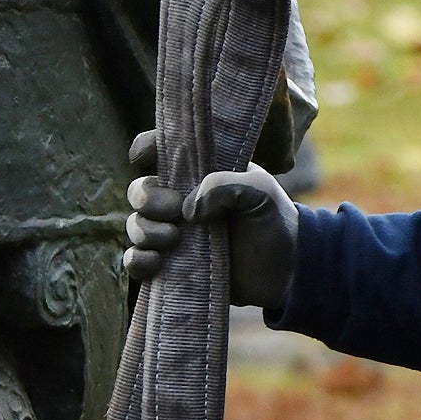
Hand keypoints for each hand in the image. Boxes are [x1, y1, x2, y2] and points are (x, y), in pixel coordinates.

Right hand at [124, 132, 299, 311]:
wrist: (286, 271)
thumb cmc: (274, 222)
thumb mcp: (260, 192)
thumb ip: (226, 185)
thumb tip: (189, 207)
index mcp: (198, 174)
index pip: (161, 151)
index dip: (146, 148)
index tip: (145, 157)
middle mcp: (180, 201)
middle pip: (139, 190)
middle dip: (148, 198)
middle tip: (176, 210)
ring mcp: (173, 235)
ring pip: (135, 225)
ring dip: (145, 231)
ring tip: (174, 239)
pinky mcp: (170, 267)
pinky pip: (135, 261)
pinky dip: (137, 260)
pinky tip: (157, 262)